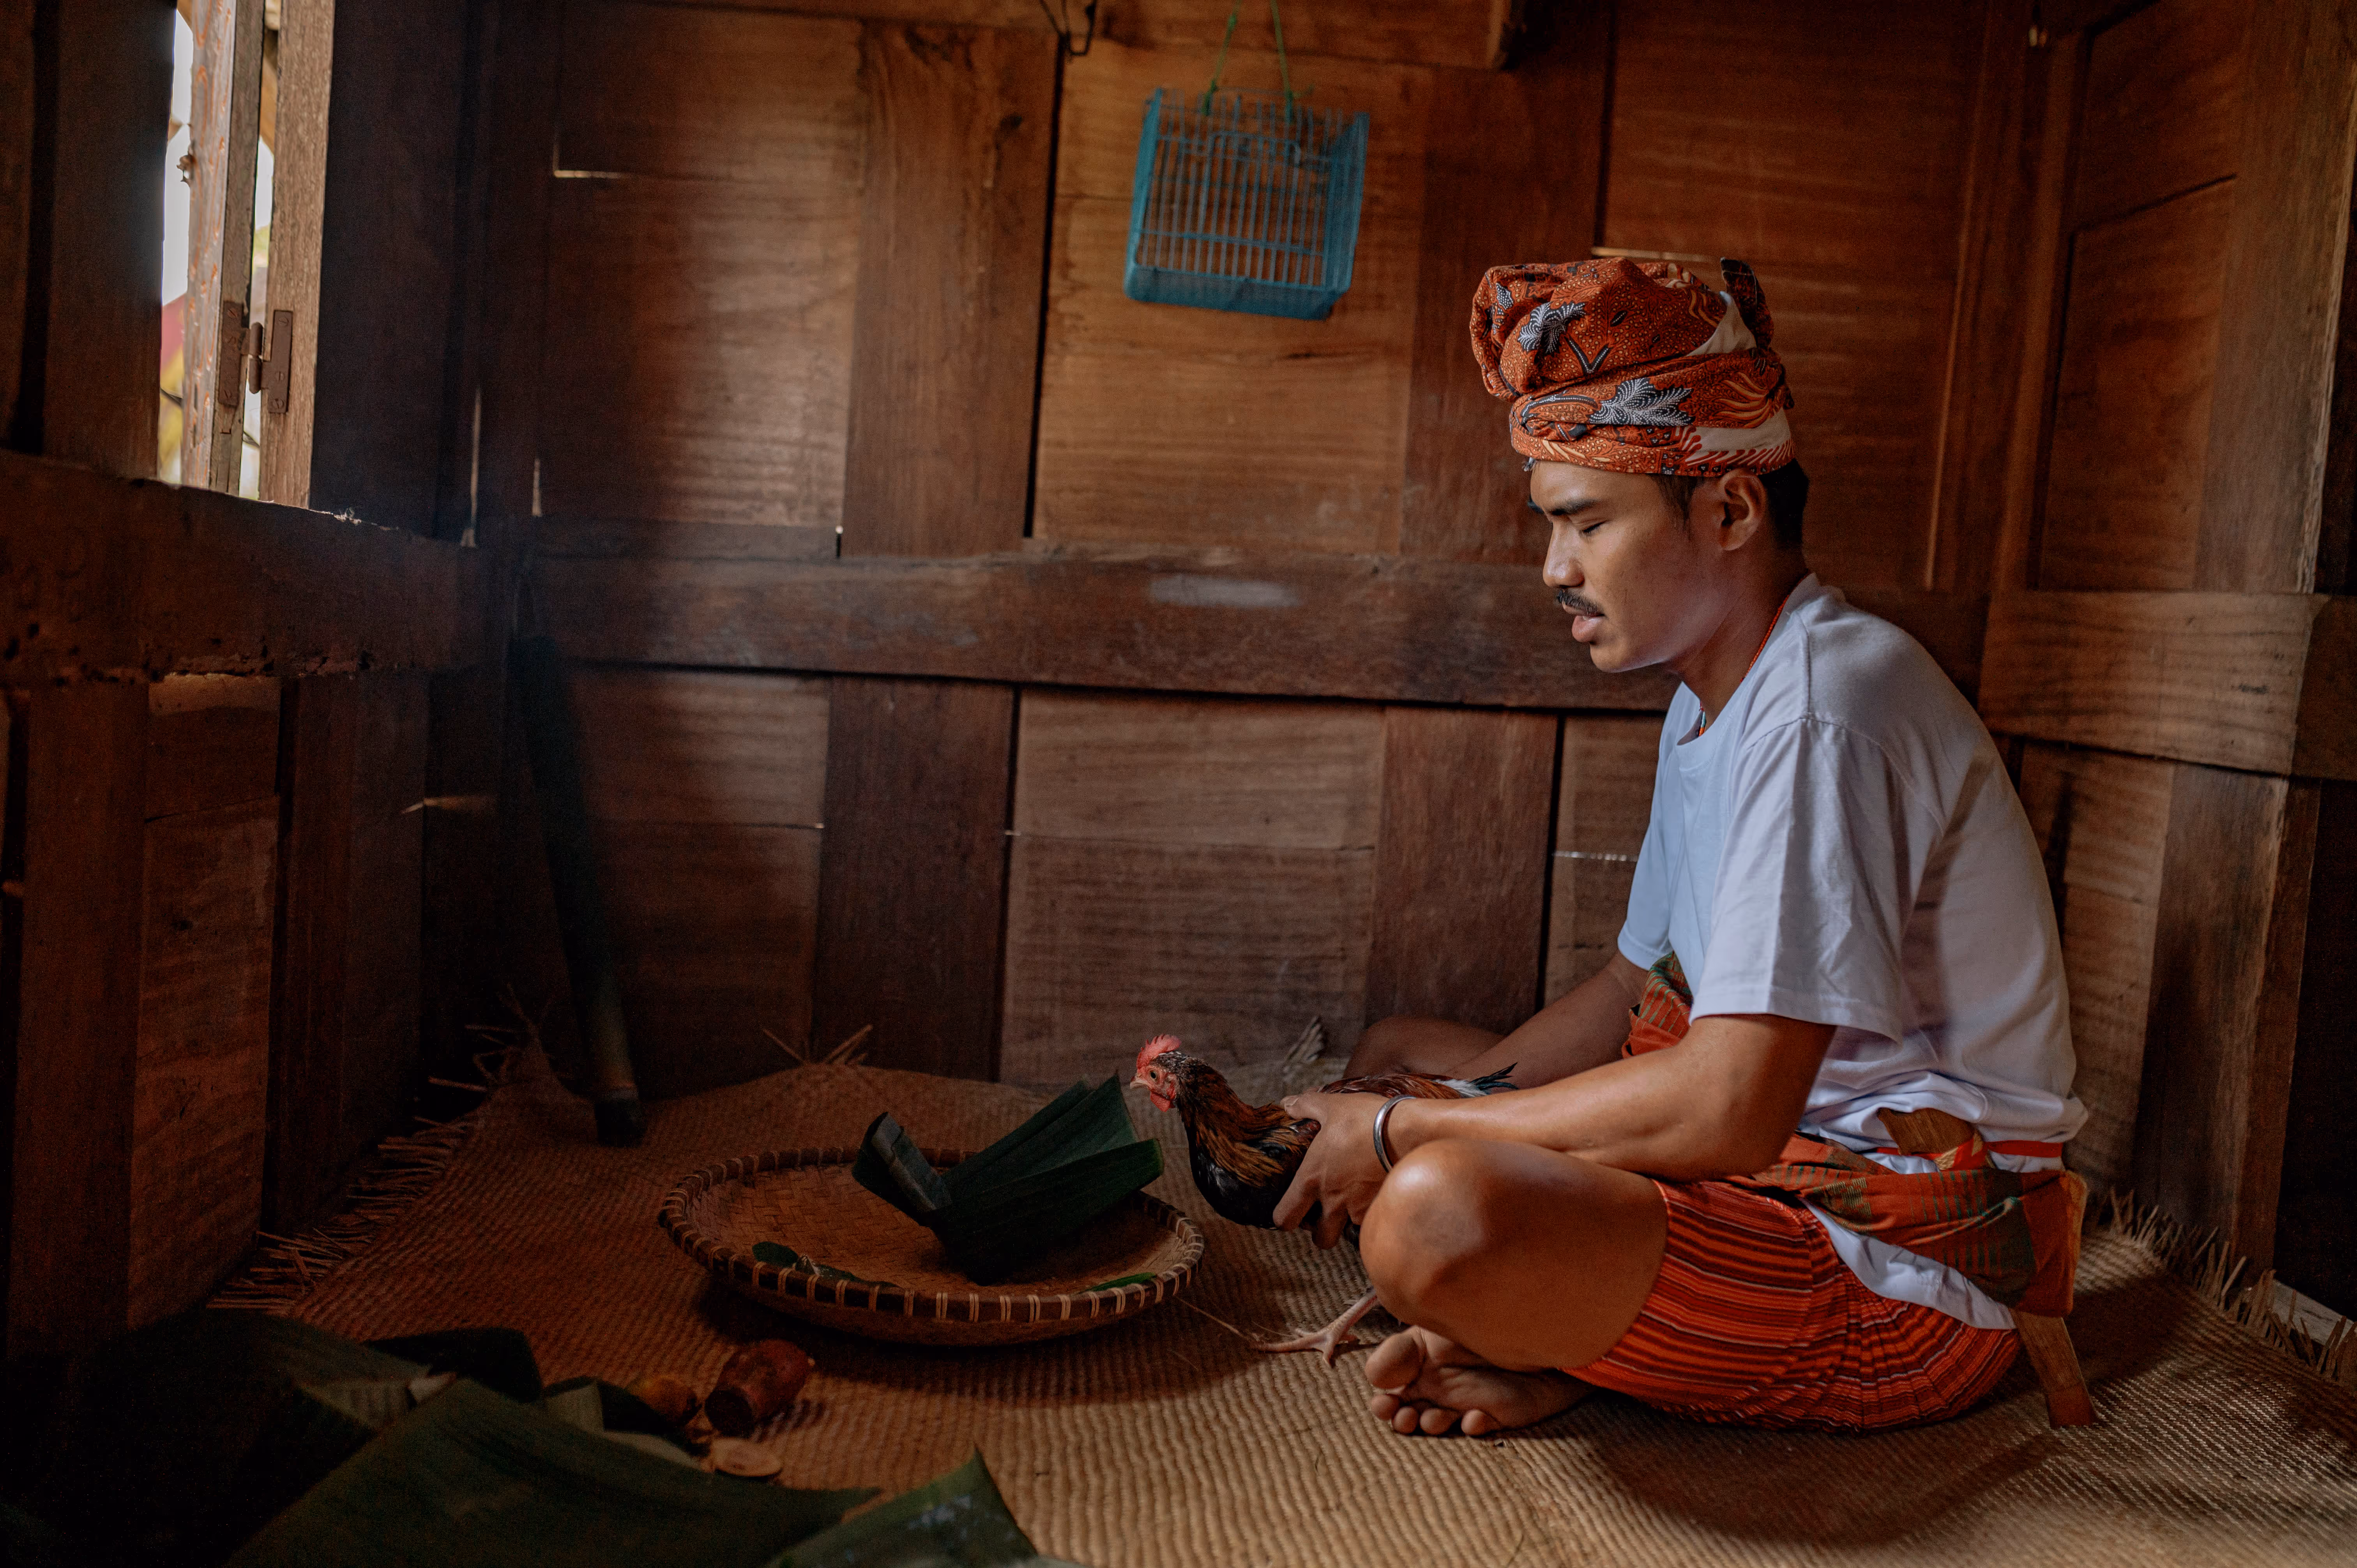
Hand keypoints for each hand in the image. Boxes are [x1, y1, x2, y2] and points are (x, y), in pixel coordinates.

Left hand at [1271, 1092, 1388, 1247]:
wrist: (1409, 1132)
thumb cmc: (1367, 1119)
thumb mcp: (1332, 1106)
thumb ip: (1306, 1106)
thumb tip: (1286, 1103)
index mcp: (1313, 1178)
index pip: (1285, 1217)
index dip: (1285, 1219)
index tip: (1292, 1211)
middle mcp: (1333, 1200)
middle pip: (1321, 1239)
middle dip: (1321, 1232)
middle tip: (1325, 1214)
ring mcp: (1359, 1208)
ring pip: (1349, 1232)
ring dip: (1348, 1223)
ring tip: (1354, 1201)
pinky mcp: (1382, 1209)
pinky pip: (1372, 1223)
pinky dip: (1372, 1215)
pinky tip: (1376, 1195)